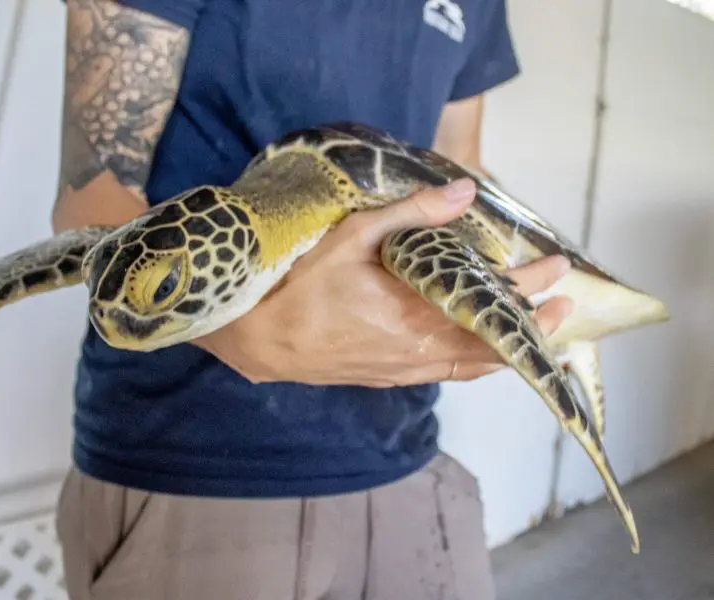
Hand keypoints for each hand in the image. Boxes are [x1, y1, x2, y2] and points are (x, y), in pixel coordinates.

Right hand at [193, 178, 573, 387]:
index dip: (528, 287)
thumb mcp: (351, 238)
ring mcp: (405, 370)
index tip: (556, 268)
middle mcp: (420, 351)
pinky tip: (480, 349)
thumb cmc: (299, 285)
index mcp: (416, 316)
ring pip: (472, 365)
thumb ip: (410, 214)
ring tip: (533, 327)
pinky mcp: (390, 377)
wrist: (258, 340)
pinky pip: (447, 373)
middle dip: (530, 322)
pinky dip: (476, 361)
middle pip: (491, 343)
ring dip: (507, 344)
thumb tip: (466, 191)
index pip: (489, 303)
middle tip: (562, 302)